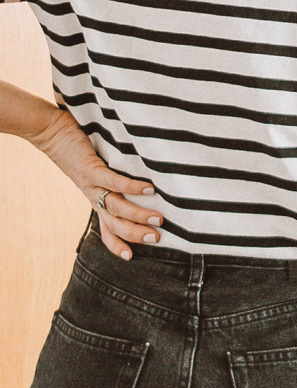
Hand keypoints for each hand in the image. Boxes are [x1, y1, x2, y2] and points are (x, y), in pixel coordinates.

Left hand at [30, 108, 161, 259]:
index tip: (130, 258)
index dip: (116, 245)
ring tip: (159, 219)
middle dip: (135, 234)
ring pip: (116, 207)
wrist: (47, 129)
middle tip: (156, 238)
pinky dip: (132, 187)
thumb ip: (113, 179)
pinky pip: (114, 182)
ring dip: (139, 215)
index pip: (106, 229)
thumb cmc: (76, 147)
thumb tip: (143, 185)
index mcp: (95, 199)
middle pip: (114, 223)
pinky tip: (150, 190)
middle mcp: (94, 196)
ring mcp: (92, 184)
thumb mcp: (95, 170)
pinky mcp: (91, 168)